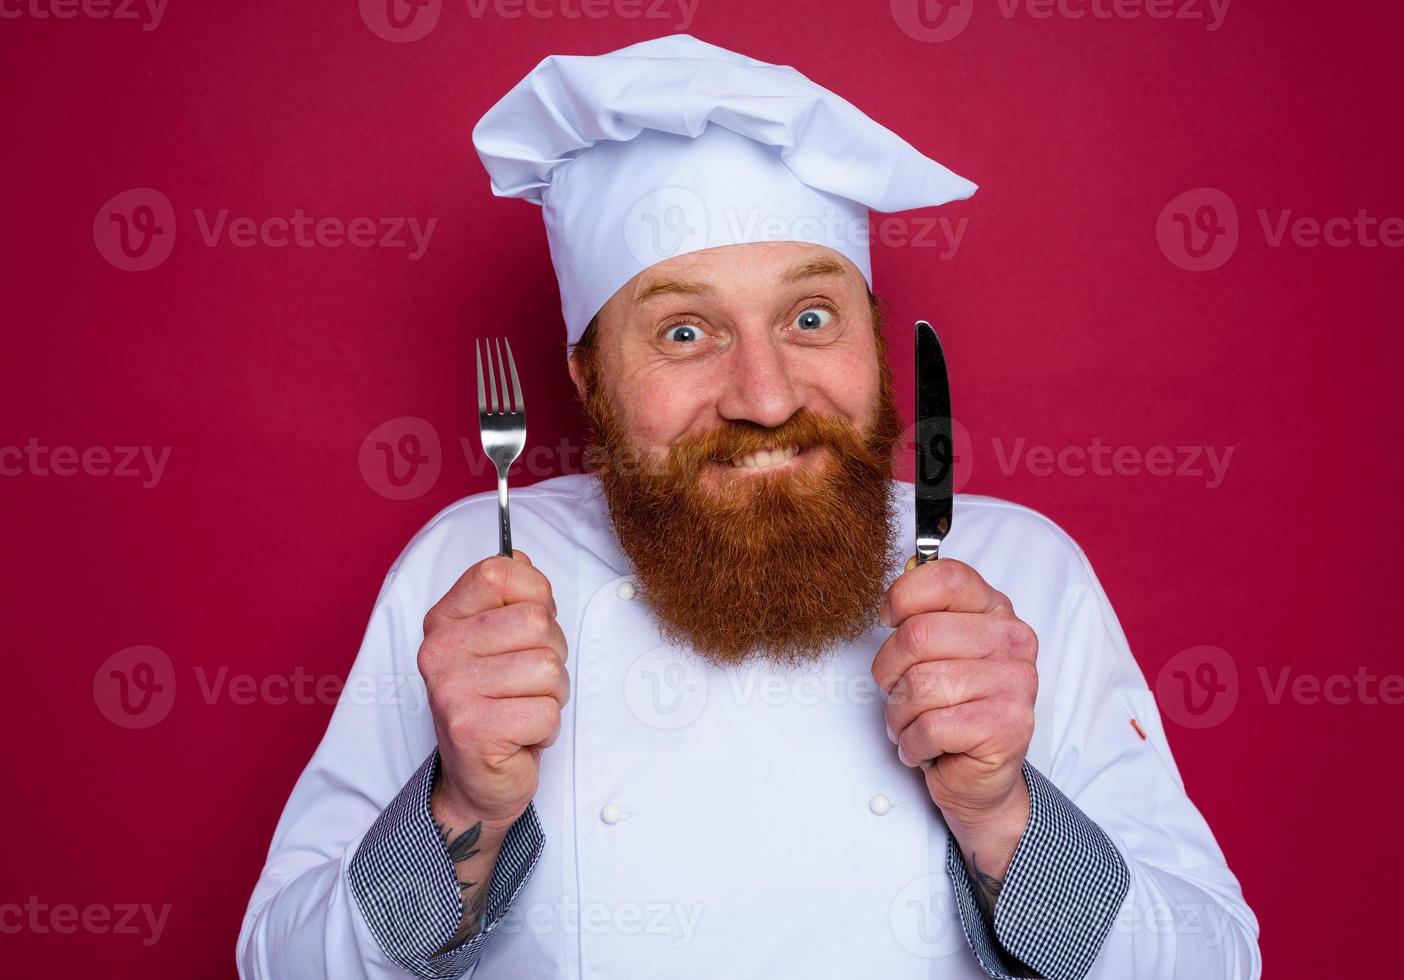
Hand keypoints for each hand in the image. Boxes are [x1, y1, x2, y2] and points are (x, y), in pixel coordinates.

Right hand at [417, 550, 569, 829]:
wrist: (477, 779)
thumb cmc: (497, 702)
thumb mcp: (499, 639)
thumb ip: (510, 595)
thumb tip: (520, 558)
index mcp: (444, 619)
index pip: (501, 571)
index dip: (536, 597)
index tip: (527, 629)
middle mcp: (439, 650)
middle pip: (537, 622)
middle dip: (550, 655)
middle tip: (525, 683)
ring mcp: (451, 690)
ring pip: (548, 668)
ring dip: (551, 695)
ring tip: (523, 708)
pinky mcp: (472, 730)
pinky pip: (546, 711)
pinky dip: (545, 728)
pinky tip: (519, 735)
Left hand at [871, 557, 1036, 831]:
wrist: (980, 776)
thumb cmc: (952, 707)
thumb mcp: (938, 650)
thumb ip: (921, 614)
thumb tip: (892, 596)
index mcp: (995, 611)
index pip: (947, 577)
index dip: (903, 597)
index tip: (890, 620)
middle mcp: (1012, 642)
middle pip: (917, 634)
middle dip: (889, 671)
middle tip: (899, 691)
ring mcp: (1015, 683)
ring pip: (918, 685)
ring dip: (900, 714)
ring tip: (915, 723)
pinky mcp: (1007, 727)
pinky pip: (929, 727)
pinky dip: (913, 743)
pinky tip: (927, 746)